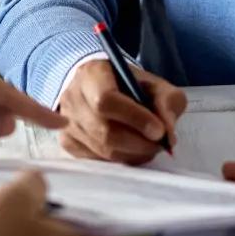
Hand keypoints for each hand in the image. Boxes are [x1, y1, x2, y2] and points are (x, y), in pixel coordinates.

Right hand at [55, 60, 185, 163]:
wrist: (94, 85)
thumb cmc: (125, 83)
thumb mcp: (152, 82)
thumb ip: (167, 102)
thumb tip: (168, 134)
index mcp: (91, 75)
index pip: (106, 100)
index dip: (134, 118)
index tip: (158, 130)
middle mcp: (72, 98)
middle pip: (104, 131)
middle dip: (139, 143)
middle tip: (159, 143)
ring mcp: (66, 123)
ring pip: (102, 150)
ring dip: (133, 153)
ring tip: (148, 146)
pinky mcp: (67, 142)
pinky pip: (96, 160)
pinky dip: (119, 159)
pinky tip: (130, 150)